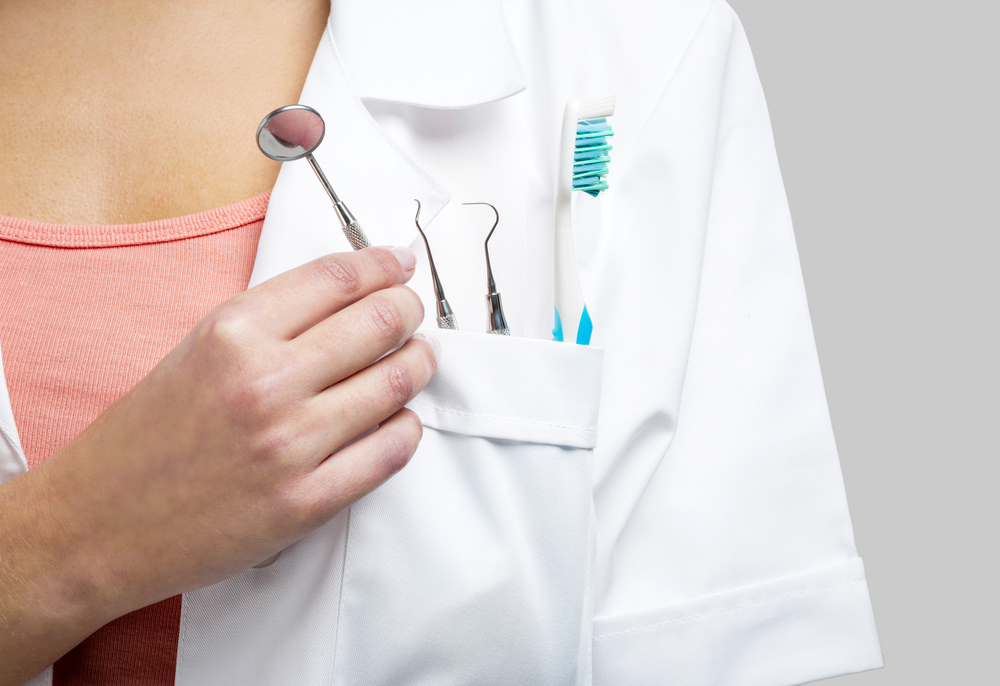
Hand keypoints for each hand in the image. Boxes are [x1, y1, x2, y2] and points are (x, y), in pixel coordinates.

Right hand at [0, 246, 436, 682]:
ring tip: (418, 359)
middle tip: (415, 313)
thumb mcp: (196, 350)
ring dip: (419, 364)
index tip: (401, 263)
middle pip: (380, 322)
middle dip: (410, 310)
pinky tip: (400, 420)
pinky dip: (407, 428)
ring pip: (396, 384)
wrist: (97, 527)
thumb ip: (269, 321)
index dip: (382, 264)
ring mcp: (289, 445)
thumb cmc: (146, 437)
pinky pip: (390, 451)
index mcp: (233, 333)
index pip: (337, 278)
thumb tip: (349, 295)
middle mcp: (265, 382)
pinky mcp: (306, 502)